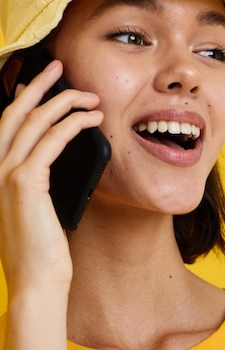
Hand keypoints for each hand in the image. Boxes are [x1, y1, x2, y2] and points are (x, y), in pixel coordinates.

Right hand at [0, 59, 102, 293]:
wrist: (36, 283)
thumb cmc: (41, 253)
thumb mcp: (37, 211)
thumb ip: (40, 184)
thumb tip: (60, 161)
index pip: (7, 127)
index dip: (24, 100)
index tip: (44, 84)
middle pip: (14, 113)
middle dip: (38, 85)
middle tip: (60, 67)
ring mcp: (6, 174)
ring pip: (34, 122)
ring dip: (64, 103)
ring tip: (90, 97)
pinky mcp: (25, 182)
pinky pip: (51, 141)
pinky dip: (73, 125)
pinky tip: (91, 121)